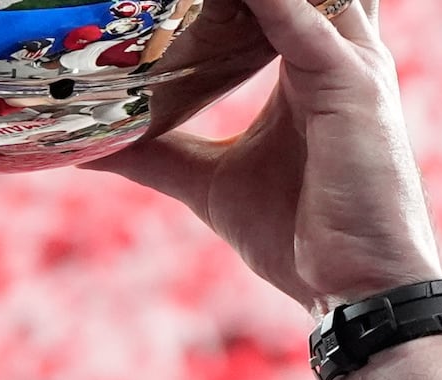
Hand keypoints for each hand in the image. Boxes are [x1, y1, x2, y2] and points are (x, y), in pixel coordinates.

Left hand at [99, 0, 441, 308]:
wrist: (354, 288)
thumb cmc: (300, 235)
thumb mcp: (210, 183)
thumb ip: (158, 154)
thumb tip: (87, 149)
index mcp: (308, 61)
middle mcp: (334, 46)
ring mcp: (348, 57)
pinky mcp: (349, 80)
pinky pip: (296, 16)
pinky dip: (260, 0)